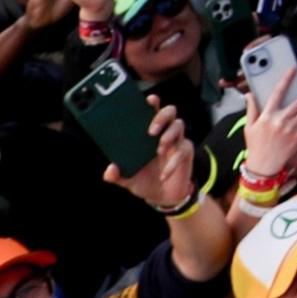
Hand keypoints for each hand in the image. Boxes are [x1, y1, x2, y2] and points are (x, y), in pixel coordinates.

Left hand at [105, 100, 201, 215]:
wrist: (162, 197)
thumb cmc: (145, 180)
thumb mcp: (128, 179)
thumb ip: (117, 175)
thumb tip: (110, 170)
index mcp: (148, 133)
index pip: (151, 111)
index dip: (152, 103)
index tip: (149, 100)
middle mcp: (164, 132)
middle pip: (169, 112)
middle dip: (161, 117)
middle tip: (151, 131)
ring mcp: (177, 141)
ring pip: (179, 125)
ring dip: (169, 135)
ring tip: (160, 149)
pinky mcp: (186, 152)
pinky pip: (183, 150)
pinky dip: (173, 162)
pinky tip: (164, 174)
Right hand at [240, 66, 296, 182]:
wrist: (263, 165)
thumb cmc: (255, 145)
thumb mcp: (249, 126)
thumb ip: (251, 109)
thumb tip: (249, 94)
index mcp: (267, 115)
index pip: (278, 92)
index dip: (286, 79)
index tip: (293, 70)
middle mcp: (279, 120)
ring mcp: (289, 129)